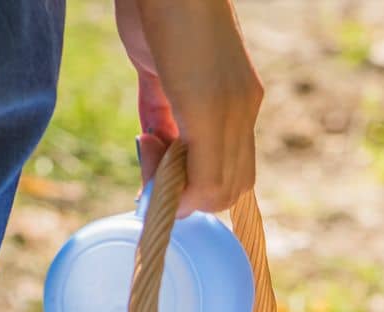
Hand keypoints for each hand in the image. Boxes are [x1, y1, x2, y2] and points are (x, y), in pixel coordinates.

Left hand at [114, 0, 262, 214]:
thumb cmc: (189, 37)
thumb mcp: (205, 109)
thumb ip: (207, 160)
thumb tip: (195, 203)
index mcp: (241, 116)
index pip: (229, 184)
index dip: (197, 199)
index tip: (167, 195)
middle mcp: (224, 108)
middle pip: (207, 172)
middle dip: (181, 185)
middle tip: (154, 176)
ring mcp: (191, 92)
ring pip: (181, 151)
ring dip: (162, 163)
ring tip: (146, 148)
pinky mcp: (160, 75)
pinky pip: (157, 120)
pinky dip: (150, 138)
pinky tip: (142, 136)